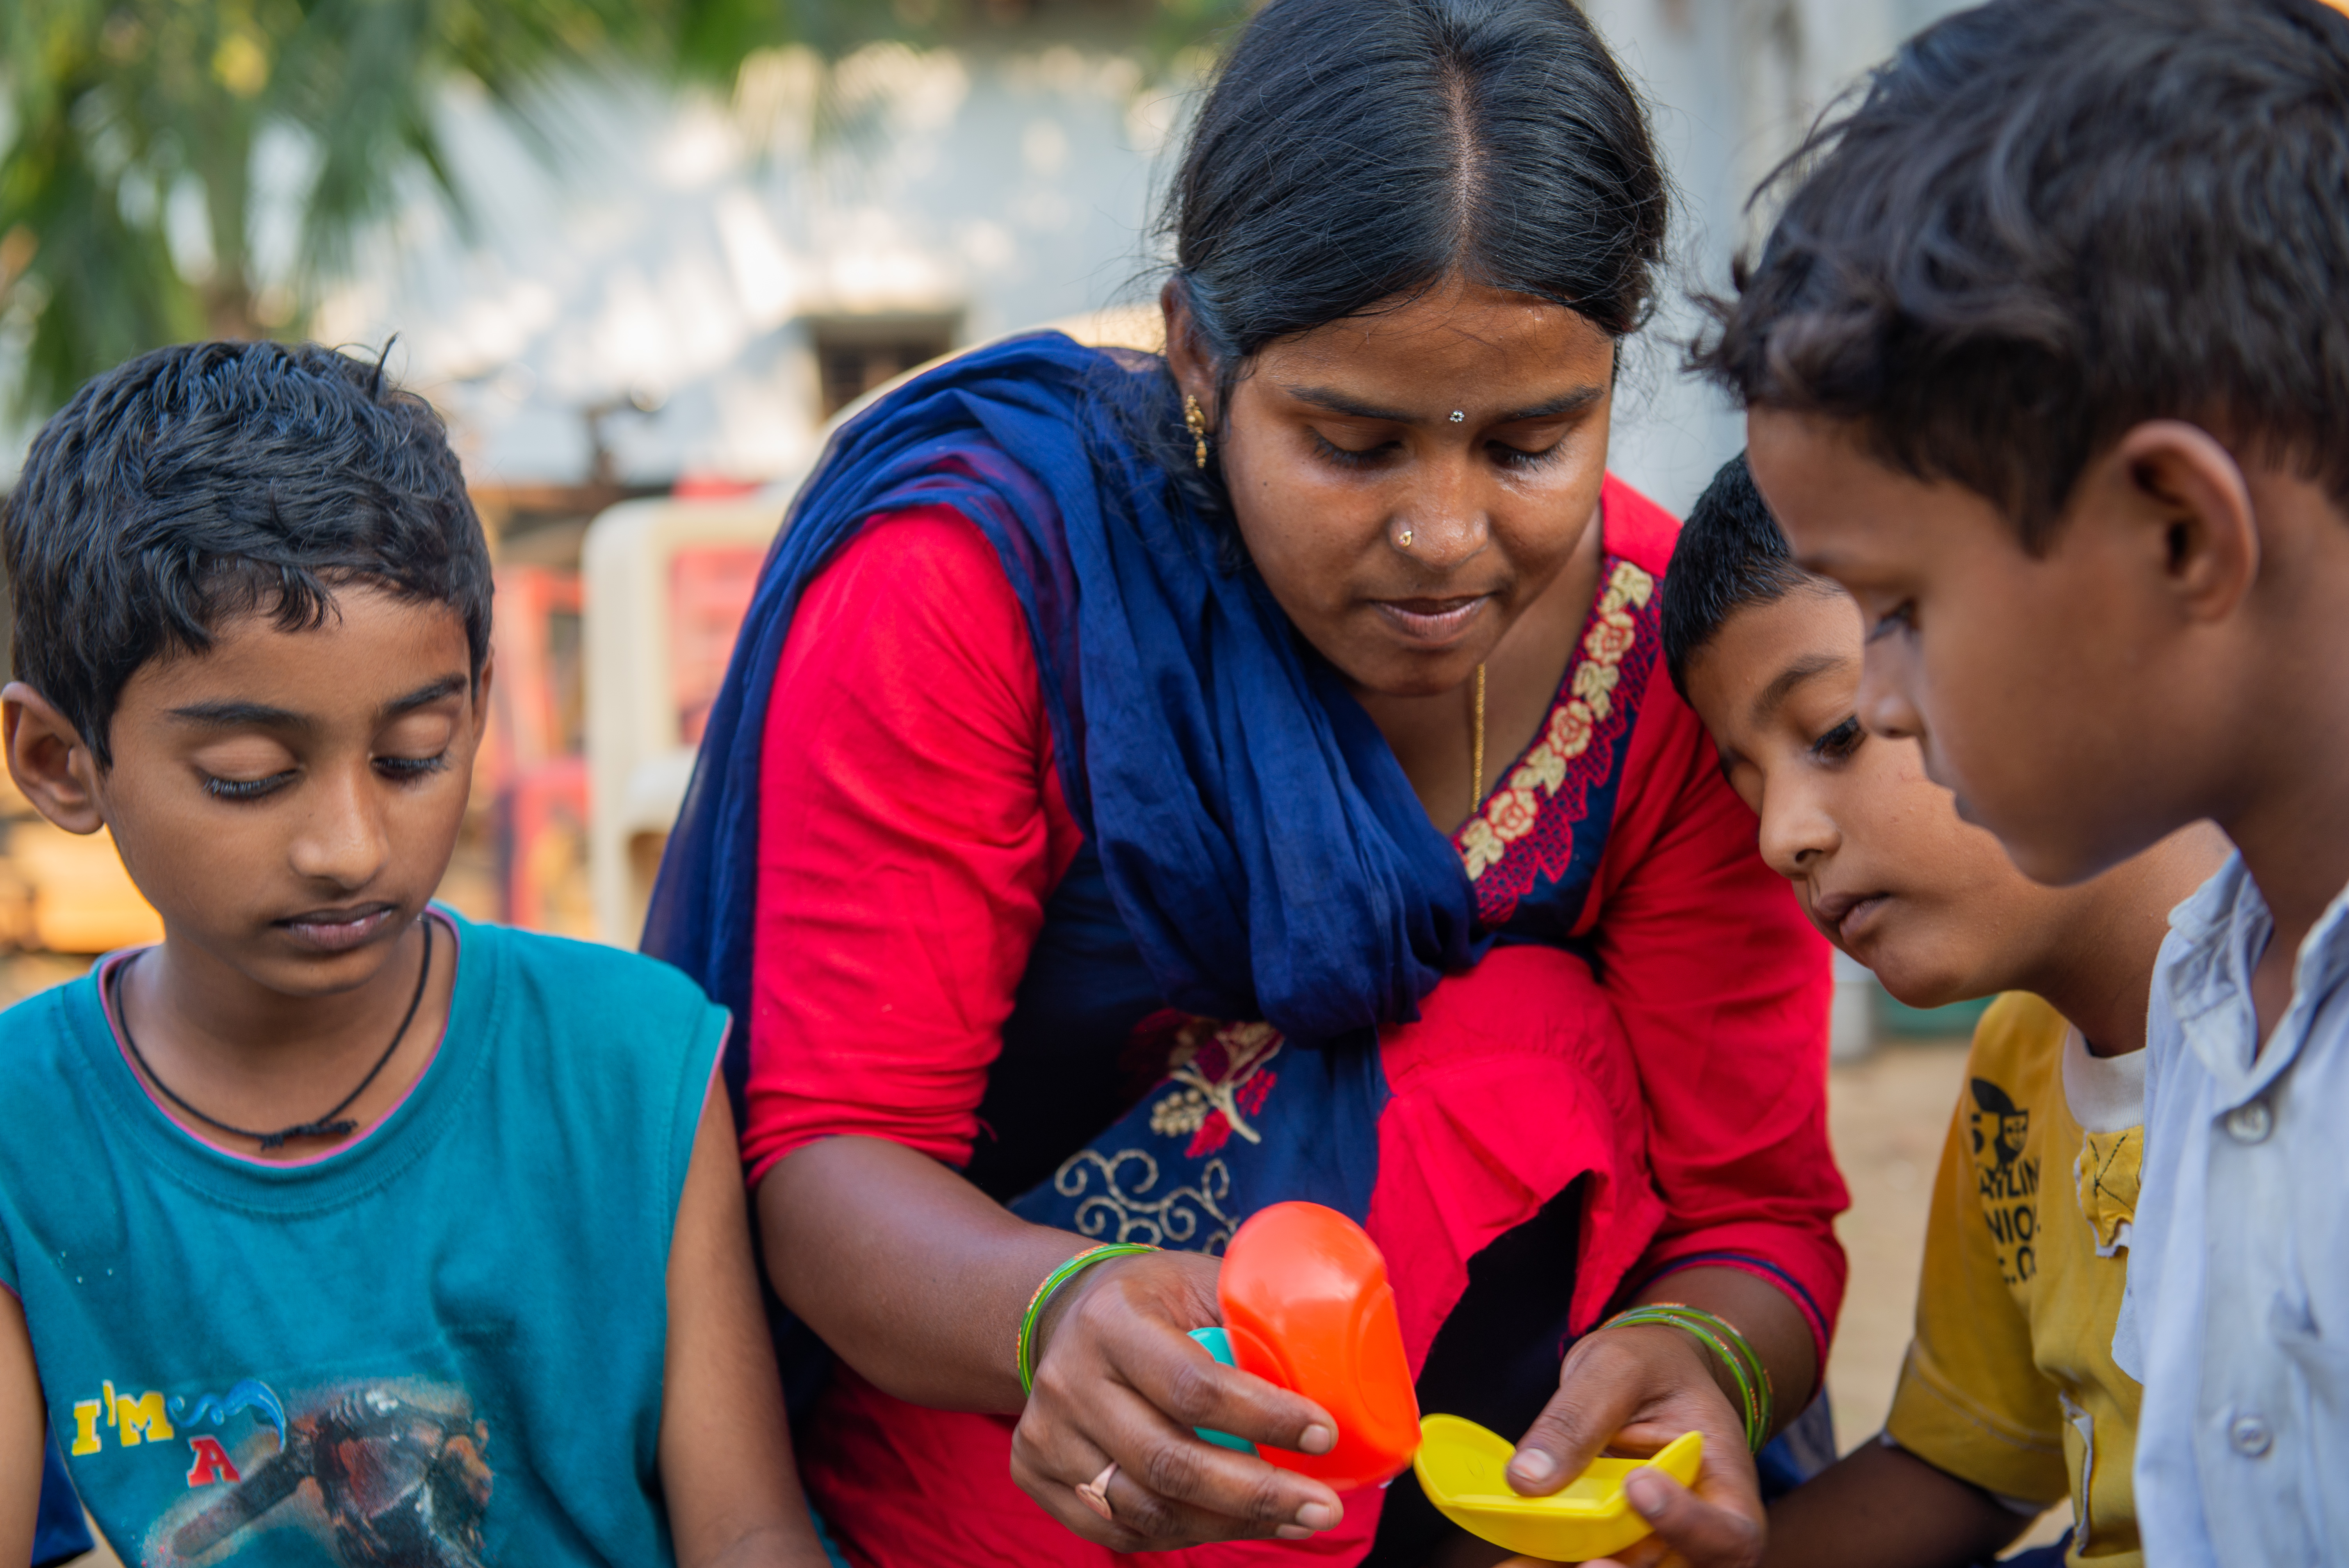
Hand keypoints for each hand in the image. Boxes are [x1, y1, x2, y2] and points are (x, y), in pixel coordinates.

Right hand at [1007, 1249, 1348, 1551]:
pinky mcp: (1034, 1473)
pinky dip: (1182, 1535)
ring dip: (1230, 1524)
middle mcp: (1068, 1378)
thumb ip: (1254, 1320)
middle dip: (1258, 1495)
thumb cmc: (1156, 1300)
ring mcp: (1045, 1432)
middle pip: (1169, 1462)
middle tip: (1323, 1508)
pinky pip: (1119, 1530)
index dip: (1263, 1418)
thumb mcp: (1200, 1283)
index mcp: (1111, 1320)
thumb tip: (1342, 1372)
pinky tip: (1231, 1523)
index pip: (1193, 1385)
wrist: (1067, 1313)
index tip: (1324, 1434)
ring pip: (1146, 1509)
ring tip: (1291, 1519)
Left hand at [1501, 1323, 1764, 1567]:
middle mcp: (1699, 1533)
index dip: (1690, 1527)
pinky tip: (1513, 1560)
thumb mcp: (1618, 1367)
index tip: (1639, 1485)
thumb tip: (1527, 1479)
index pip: (1730, 1534)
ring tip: (1517, 1564)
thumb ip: (1579, 1417)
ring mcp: (1657, 1545)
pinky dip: (1550, 1563)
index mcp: (1726, 1486)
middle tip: (1581, 1558)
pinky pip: (1586, 1562)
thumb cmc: (1651, 1366)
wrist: (1648, 1379)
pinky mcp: (1616, 1547)